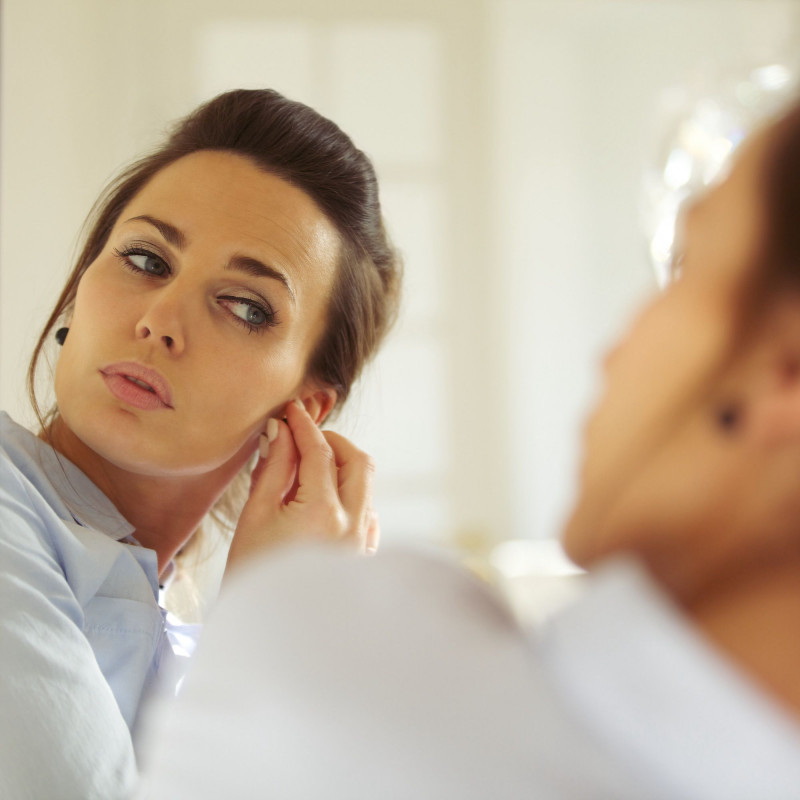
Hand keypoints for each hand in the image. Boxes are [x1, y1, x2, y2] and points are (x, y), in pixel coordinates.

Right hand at [226, 401, 378, 571]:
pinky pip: (368, 513)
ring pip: (366, 486)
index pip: (320, 452)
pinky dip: (350, 498)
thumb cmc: (251, 575)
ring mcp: (364, 543)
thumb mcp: (255, 516)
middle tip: (304, 440)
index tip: (292, 410)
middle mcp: (353, 526)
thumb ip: (274, 468)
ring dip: (342, 469)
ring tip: (307, 473)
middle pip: (357, 461)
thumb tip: (282, 431)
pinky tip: (324, 504)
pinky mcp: (365, 557)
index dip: (304, 426)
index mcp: (323, 513)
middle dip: (333, 442)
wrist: (265, 633)